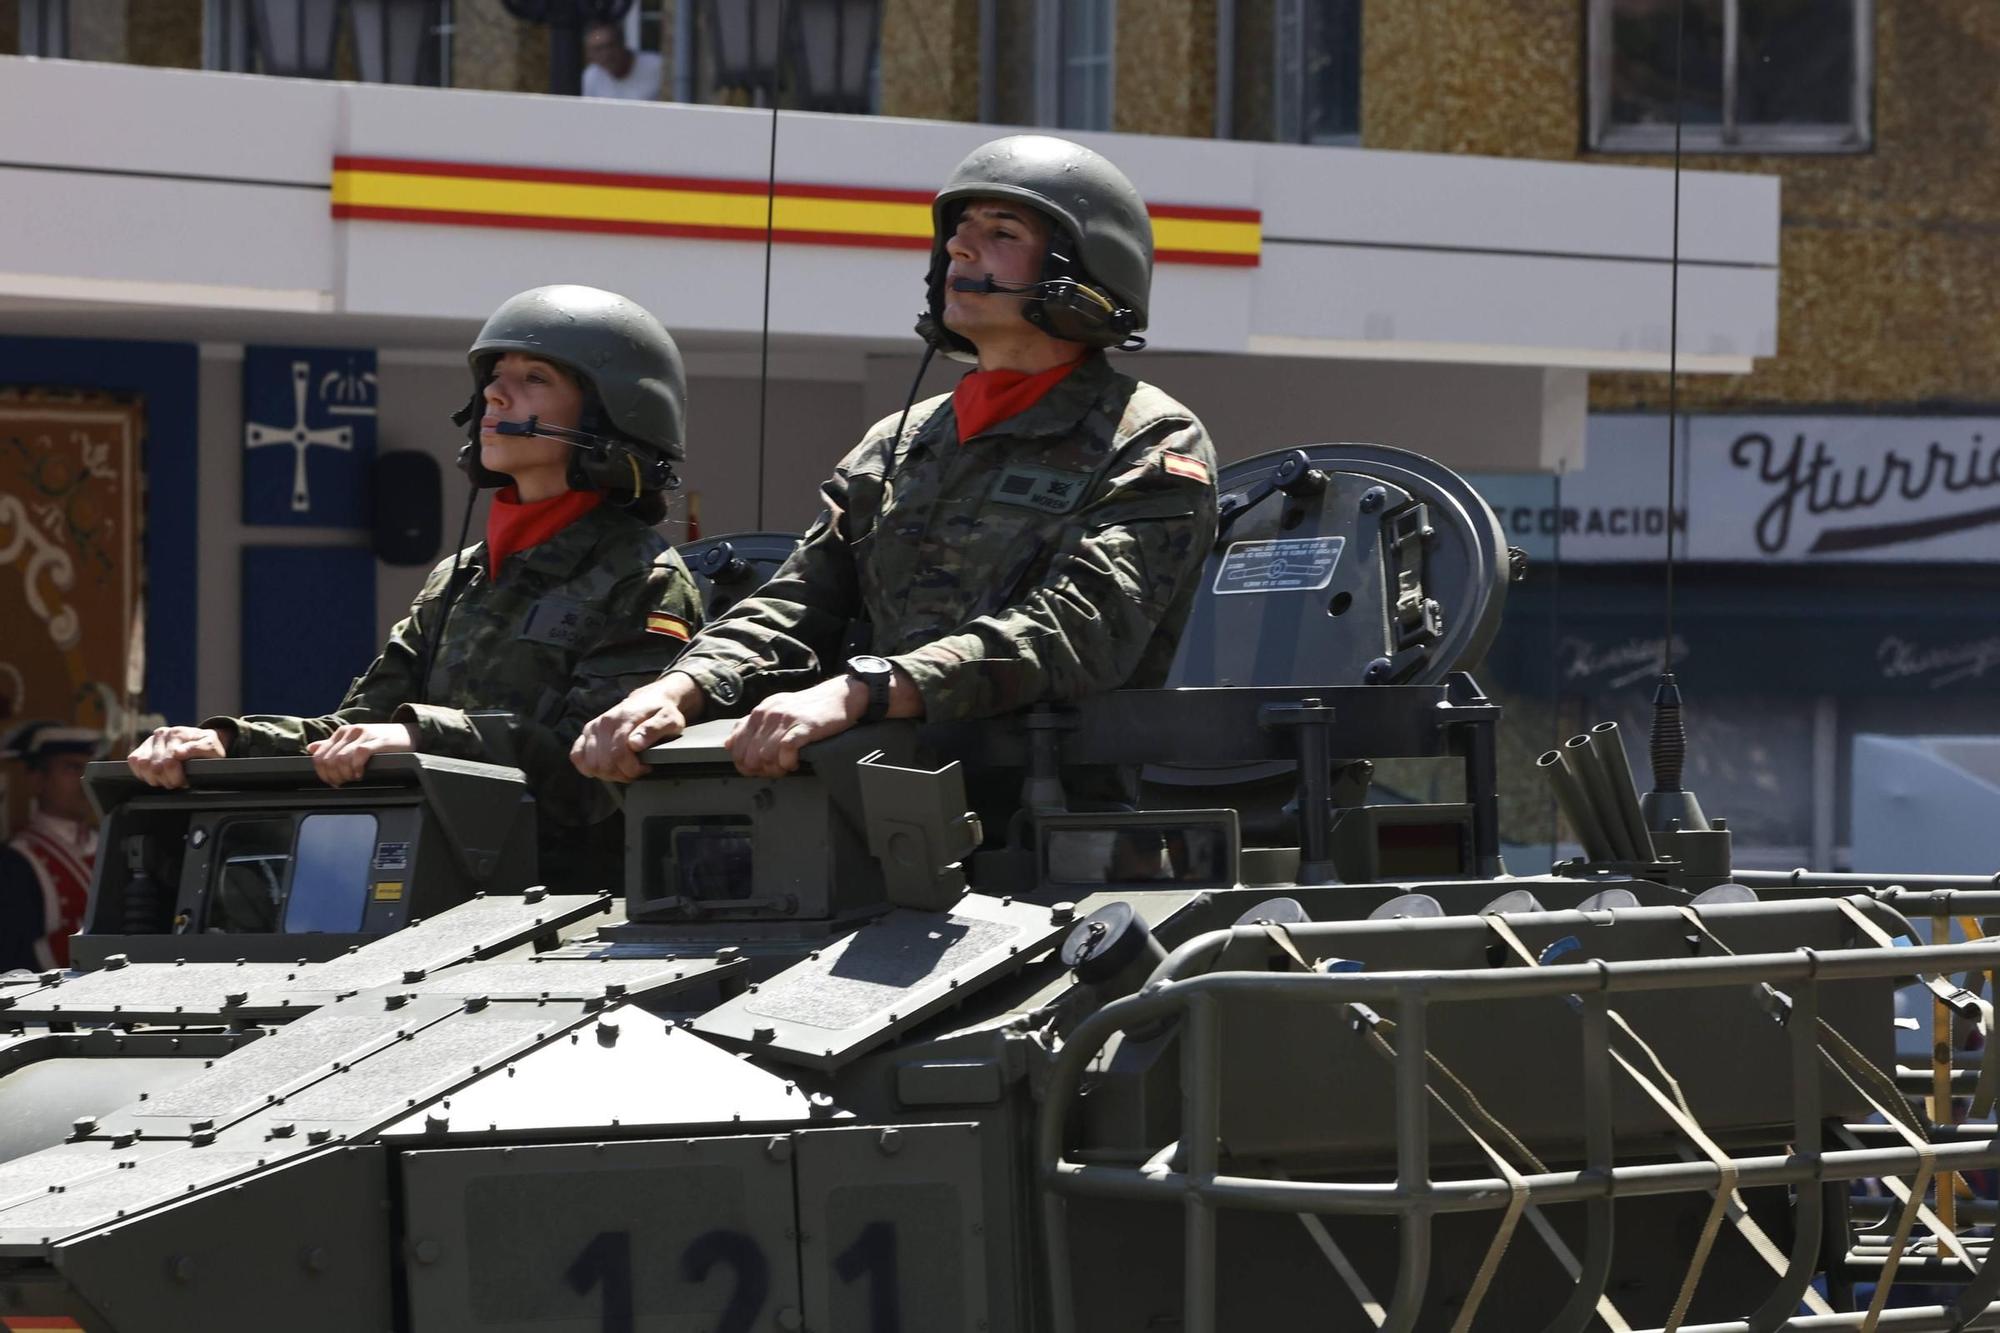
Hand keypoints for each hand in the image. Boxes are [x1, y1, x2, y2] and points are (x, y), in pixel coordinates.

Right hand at [127, 726, 228, 788]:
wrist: (200, 742)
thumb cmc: (207, 747)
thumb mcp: (212, 748)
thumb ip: (198, 749)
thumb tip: (178, 752)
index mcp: (178, 733)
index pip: (169, 763)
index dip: (176, 777)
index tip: (183, 782)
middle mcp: (162, 734)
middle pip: (155, 767)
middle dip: (167, 780)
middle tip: (176, 782)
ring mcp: (150, 740)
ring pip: (142, 765)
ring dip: (154, 777)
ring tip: (166, 778)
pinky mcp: (141, 746)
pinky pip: (133, 761)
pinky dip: (142, 772)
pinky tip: (154, 775)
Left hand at [305, 722, 415, 785]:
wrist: (408, 734)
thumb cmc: (381, 741)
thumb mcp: (354, 741)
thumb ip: (332, 745)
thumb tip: (311, 749)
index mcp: (341, 733)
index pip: (319, 755)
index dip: (322, 773)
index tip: (332, 782)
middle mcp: (350, 732)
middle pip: (329, 759)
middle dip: (333, 776)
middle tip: (343, 783)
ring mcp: (364, 735)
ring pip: (341, 759)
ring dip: (344, 774)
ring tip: (353, 778)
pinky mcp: (377, 741)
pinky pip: (360, 755)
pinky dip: (357, 767)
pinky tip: (361, 773)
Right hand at [571, 673, 703, 782]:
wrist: (651, 698)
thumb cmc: (661, 711)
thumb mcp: (668, 719)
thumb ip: (653, 730)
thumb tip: (635, 744)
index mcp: (622, 720)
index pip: (618, 755)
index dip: (632, 769)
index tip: (645, 768)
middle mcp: (603, 723)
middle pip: (603, 764)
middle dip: (621, 774)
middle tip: (635, 770)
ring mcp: (592, 728)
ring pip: (591, 764)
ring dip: (608, 774)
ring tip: (623, 768)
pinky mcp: (587, 733)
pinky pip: (577, 756)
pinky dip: (588, 767)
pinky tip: (604, 767)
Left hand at [724, 677, 864, 778]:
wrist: (839, 696)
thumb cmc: (808, 708)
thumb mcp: (774, 711)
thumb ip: (750, 726)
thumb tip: (728, 744)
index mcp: (758, 712)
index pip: (735, 746)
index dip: (743, 764)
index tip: (758, 769)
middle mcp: (767, 714)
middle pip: (748, 756)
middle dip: (760, 770)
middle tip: (774, 770)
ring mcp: (784, 720)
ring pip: (764, 757)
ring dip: (775, 769)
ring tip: (785, 767)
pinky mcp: (802, 727)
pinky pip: (785, 752)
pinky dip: (787, 763)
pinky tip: (794, 763)